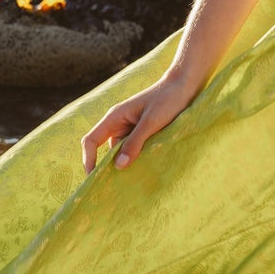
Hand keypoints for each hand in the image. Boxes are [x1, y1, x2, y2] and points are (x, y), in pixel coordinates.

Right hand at [80, 70, 196, 172]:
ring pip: (122, 151)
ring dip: (127, 163)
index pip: (91, 141)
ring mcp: (131, 128)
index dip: (89, 160)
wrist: (186, 85)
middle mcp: (119, 123)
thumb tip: (118, 166)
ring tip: (134, 180)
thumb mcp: (151, 122)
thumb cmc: (167, 99)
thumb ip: (135, 143)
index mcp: (114, 117)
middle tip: (115, 187)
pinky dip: (138, 158)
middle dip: (109, 167)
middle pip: (106, 149)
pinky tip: (146, 168)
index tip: (94, 178)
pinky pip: (135, 148)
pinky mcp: (143, 131)